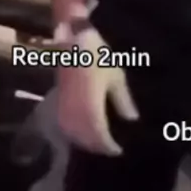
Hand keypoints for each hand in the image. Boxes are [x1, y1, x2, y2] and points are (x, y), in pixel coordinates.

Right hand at [57, 24, 138, 154]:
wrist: (74, 39)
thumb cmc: (98, 56)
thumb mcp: (116, 77)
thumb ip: (123, 101)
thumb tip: (132, 120)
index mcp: (90, 107)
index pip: (99, 136)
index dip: (109, 146)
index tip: (119, 150)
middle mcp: (74, 111)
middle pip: (84, 139)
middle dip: (97, 147)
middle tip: (110, 149)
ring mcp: (63, 107)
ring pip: (72, 134)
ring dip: (85, 141)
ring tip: (98, 143)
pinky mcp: (58, 101)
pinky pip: (65, 125)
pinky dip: (74, 133)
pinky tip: (84, 130)